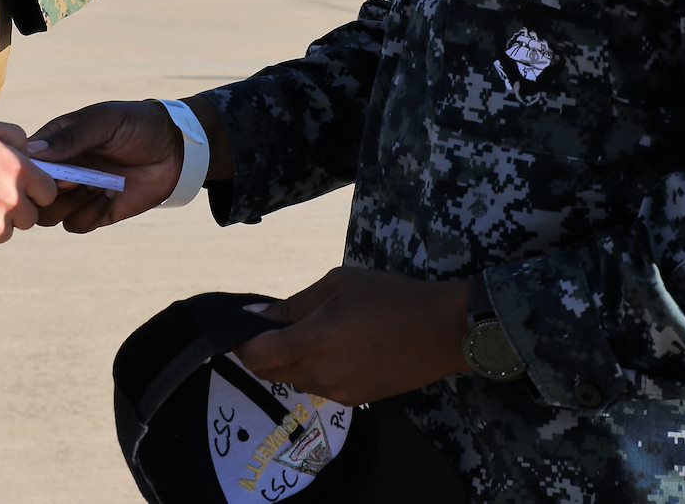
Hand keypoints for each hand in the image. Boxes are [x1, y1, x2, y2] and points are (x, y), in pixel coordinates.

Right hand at [27, 100, 183, 232]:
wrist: (177, 149)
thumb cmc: (137, 125)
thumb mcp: (104, 122)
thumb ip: (71, 136)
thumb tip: (33, 152)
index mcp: (58, 144)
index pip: (26, 163)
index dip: (33, 172)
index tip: (58, 168)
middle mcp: (63, 170)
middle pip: (33, 195)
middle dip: (50, 193)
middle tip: (76, 181)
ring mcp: (79, 193)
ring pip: (50, 215)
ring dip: (68, 206)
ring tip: (96, 188)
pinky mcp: (97, 212)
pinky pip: (75, 225)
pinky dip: (87, 216)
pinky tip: (110, 198)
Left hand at [233, 267, 471, 406]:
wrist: (443, 331)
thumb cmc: (388, 297)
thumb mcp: (337, 285)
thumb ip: (293, 305)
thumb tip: (257, 316)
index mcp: (312, 344)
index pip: (256, 356)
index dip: (241, 343)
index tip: (242, 327)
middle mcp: (320, 376)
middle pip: (271, 373)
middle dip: (262, 352)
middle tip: (274, 326)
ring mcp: (339, 392)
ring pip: (295, 381)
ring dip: (289, 362)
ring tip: (310, 333)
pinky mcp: (357, 400)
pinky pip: (320, 387)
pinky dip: (314, 370)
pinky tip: (335, 348)